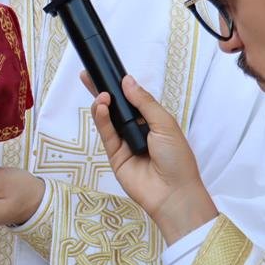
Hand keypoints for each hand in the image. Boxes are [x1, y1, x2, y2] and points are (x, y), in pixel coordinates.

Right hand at [85, 72, 216, 244]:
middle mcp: (137, 130)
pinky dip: (101, 119)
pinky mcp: (114, 155)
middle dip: (103, 91)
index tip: (107, 72)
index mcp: (152, 121)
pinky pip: (105, 134)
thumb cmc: (177, 158)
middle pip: (116, 107)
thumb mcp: (164, 124)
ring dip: (102, 105)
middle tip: (87, 76)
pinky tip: (101, 107)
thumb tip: (127, 81)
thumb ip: (144, 102)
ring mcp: (124, 142)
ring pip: (108, 119)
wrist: (173, 193)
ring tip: (101, 95)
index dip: (120, 86)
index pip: (133, 99)